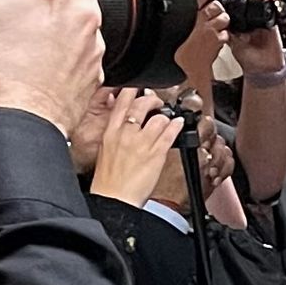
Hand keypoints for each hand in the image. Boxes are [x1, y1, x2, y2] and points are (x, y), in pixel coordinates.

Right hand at [91, 92, 178, 206]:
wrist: (113, 199)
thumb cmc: (108, 179)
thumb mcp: (106, 148)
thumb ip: (115, 131)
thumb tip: (122, 118)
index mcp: (111, 131)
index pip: (122, 102)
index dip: (132, 89)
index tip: (138, 85)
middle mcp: (126, 134)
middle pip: (142, 105)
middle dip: (153, 100)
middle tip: (157, 102)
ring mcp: (142, 143)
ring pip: (159, 118)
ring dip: (166, 116)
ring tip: (168, 118)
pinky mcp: (156, 154)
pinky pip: (169, 133)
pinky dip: (176, 126)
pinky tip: (179, 124)